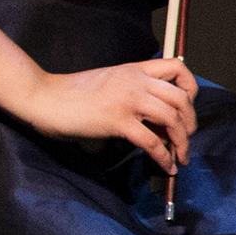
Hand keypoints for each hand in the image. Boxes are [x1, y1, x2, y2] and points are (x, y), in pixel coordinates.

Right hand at [25, 56, 199, 168]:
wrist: (44, 97)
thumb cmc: (72, 93)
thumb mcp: (110, 81)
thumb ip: (134, 92)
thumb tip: (158, 120)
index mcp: (135, 69)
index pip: (177, 67)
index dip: (190, 87)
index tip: (188, 106)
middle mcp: (136, 82)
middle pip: (181, 98)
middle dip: (191, 122)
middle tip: (187, 138)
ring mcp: (128, 100)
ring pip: (172, 119)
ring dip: (182, 142)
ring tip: (181, 156)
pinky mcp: (117, 121)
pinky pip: (151, 141)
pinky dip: (163, 156)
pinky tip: (166, 166)